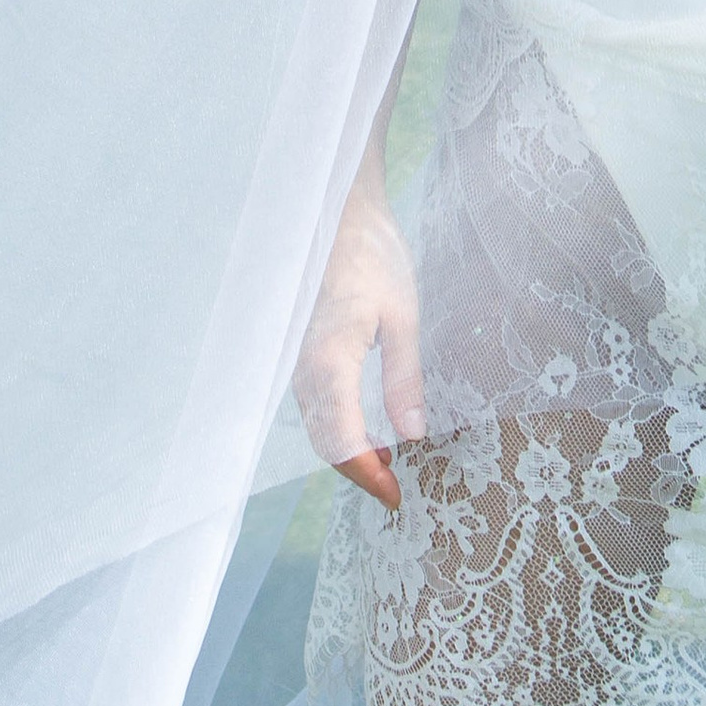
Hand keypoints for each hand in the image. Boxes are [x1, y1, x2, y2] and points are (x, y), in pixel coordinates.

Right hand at [291, 182, 423, 514]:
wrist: (336, 209)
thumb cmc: (373, 254)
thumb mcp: (403, 316)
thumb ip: (404, 380)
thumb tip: (412, 437)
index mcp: (329, 362)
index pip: (342, 443)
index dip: (368, 476)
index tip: (396, 496)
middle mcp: (301, 369)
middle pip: (324, 443)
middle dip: (358, 471)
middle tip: (396, 486)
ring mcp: (293, 361)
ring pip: (315, 426)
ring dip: (346, 451)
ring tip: (387, 459)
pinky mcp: (295, 351)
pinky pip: (311, 404)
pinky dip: (335, 426)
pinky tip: (365, 427)